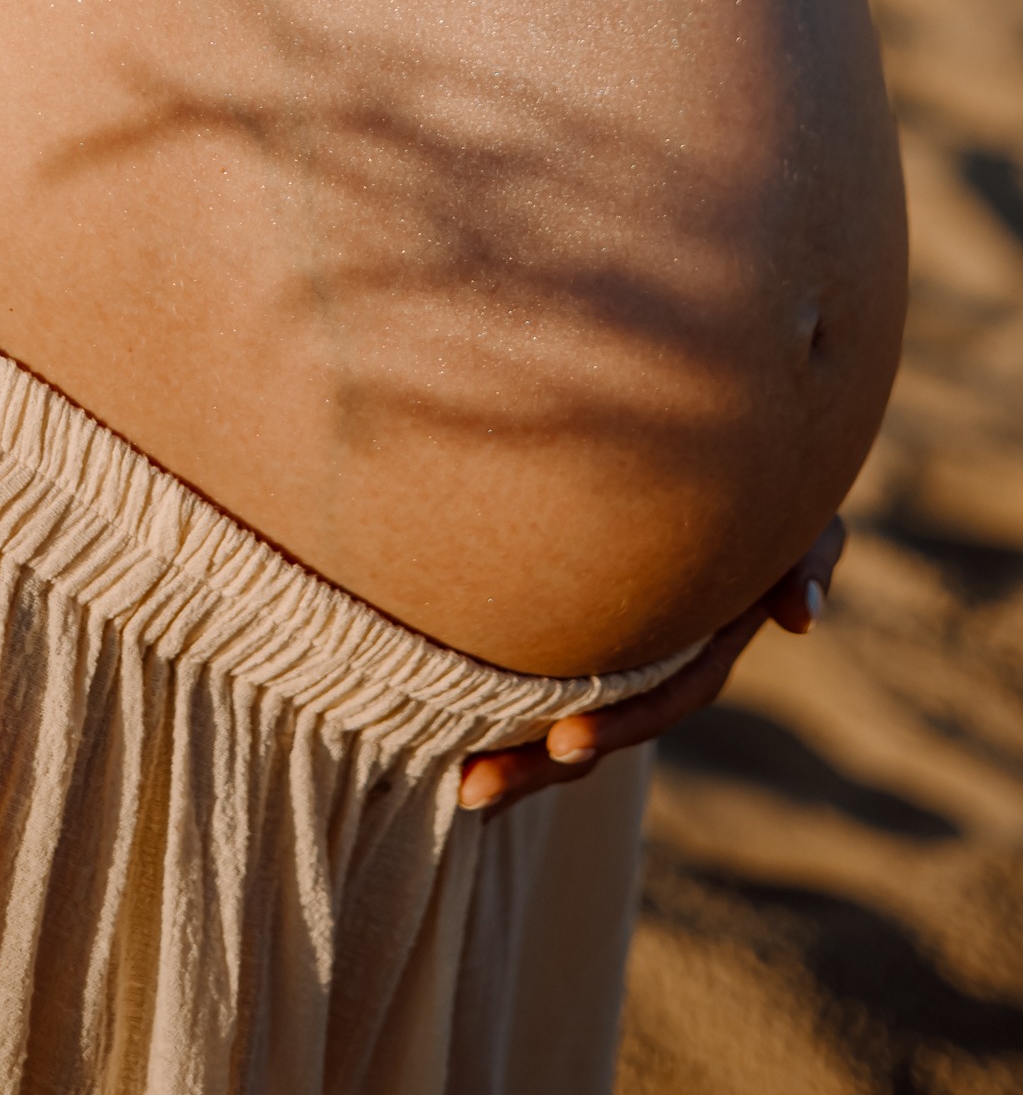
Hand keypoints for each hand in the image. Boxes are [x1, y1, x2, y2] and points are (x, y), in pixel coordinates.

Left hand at [458, 517, 846, 812]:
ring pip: (564, 720)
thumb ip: (809, 559)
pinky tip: (447, 748)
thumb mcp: (800, 520)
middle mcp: (660, 664)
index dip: (616, 721)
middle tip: (471, 787)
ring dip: (515, 761)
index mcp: (705, 645)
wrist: (725, 467)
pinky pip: (540, 687)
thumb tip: (801, 617)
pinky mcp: (583, 641)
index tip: (563, 742)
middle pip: (599, 727)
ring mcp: (621, 659)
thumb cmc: (766, 489)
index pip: (663, 695)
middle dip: (538, 765)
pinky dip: (502, 718)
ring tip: (456, 789)